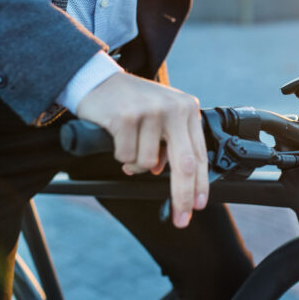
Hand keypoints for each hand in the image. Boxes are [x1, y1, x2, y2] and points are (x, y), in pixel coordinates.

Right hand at [76, 72, 208, 227]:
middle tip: (181, 219)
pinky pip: (127, 157)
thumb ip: (171, 143)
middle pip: (184, 165)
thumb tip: (169, 176)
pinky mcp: (127, 117)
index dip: (200, 184)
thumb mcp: (161, 116)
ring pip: (148, 164)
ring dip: (136, 165)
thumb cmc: (131, 102)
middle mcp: (173, 108)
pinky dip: (120, 155)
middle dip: (182, 196)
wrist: (98, 80)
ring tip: (128, 145)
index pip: (199, 154)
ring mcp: (151, 112)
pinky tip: (116, 138)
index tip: (198, 205)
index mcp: (187, 109)